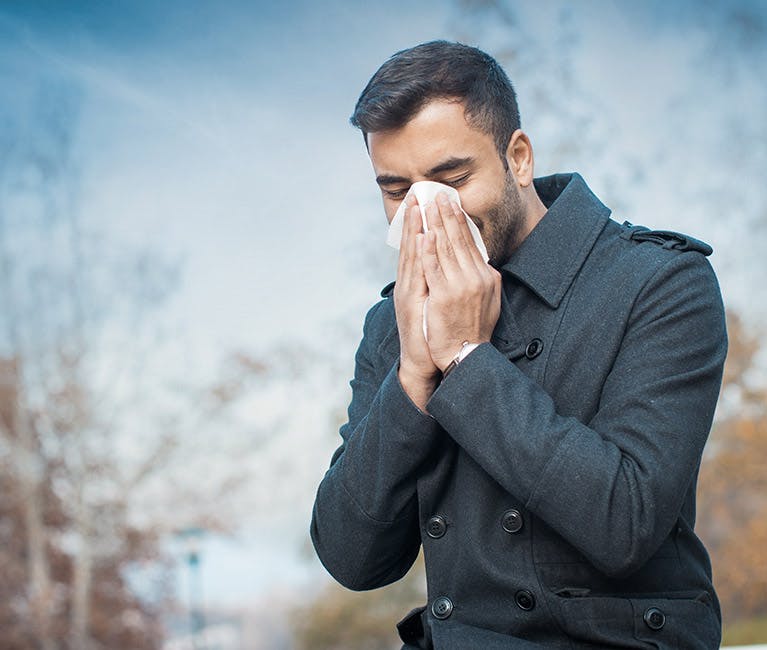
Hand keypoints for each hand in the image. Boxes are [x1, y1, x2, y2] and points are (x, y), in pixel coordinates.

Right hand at [394, 195, 439, 408]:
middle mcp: (410, 284)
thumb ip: (440, 282)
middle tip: (418, 193)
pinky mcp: (415, 302)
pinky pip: (419, 274)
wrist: (426, 361)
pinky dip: (420, 256)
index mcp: (416, 282)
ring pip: (413, 254)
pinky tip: (422, 238)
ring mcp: (411, 292)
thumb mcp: (436, 303)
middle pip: (412, 244)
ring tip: (416, 206)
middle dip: (415, 217)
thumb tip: (452, 265)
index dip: (418, 222)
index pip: (417, 245)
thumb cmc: (434, 334)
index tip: (421, 200)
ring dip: (414, 228)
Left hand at [421, 192, 500, 370]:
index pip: (470, 243)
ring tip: (428, 205)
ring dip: (436, 225)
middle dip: (447, 215)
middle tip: (438, 193)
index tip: (452, 203)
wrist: (466, 357)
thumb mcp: (488, 301)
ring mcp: (461, 287)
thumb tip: (481, 263)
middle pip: (459, 240)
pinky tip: (424, 234)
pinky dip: (428, 250)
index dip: (460, 221)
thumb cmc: (473, 330)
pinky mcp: (445, 297)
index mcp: (487, 277)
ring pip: (446, 249)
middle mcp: (477, 278)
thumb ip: (483, 280)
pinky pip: (434, 268)